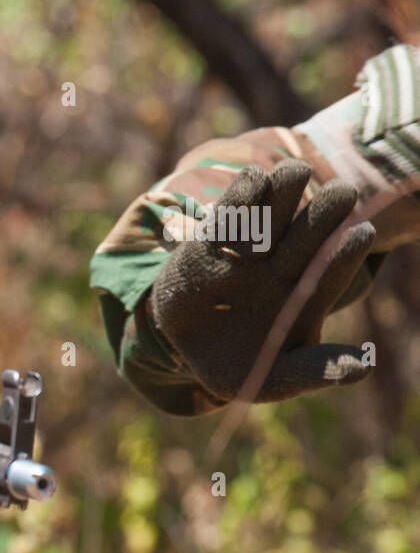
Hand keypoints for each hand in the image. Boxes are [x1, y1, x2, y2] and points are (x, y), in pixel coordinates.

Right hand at [148, 159, 375, 402]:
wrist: (188, 349)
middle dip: (324, 214)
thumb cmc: (242, 366)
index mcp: (305, 296)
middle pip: (308, 234)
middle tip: (343, 192)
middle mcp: (283, 266)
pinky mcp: (210, 241)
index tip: (363, 232)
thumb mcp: (274, 380)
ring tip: (296, 172)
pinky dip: (241, 194)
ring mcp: (248, 250)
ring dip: (286, 190)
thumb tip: (364, 366)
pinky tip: (254, 179)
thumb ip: (314, 371)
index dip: (346, 253)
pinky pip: (228, 212)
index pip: (330, 271)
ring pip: (273, 212)